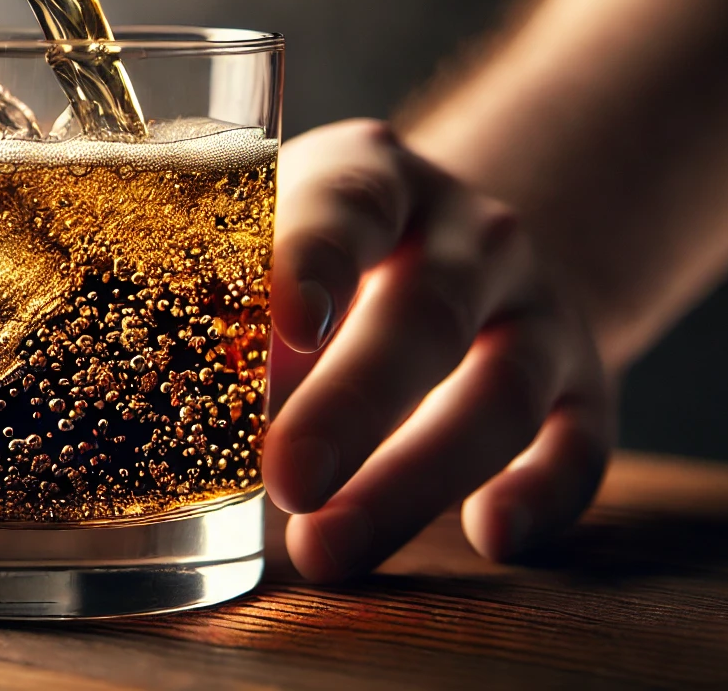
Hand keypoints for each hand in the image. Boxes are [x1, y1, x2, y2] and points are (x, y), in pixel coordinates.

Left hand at [262, 119, 611, 580]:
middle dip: (352, 407)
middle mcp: (467, 233)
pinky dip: (545, 493)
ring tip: (326, 549)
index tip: (285, 326)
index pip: (347, 207)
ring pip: (500, 393)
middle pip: (424, 317)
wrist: (462, 248)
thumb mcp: (270, 227)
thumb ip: (219, 289)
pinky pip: (582, 442)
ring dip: (414, 478)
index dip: (316, 261)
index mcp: (372, 177)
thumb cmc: (321, 252)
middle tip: (286, 478)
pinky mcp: (586, 382)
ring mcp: (536, 306)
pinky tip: (491, 537)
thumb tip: (142, 384)